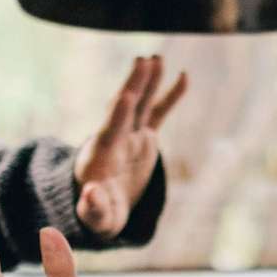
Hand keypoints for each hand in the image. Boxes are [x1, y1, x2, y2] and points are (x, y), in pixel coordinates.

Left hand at [72, 54, 186, 240]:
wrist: (102, 207)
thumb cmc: (98, 215)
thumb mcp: (95, 218)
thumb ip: (93, 207)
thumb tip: (92, 193)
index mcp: (99, 157)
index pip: (109, 132)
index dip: (118, 116)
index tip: (127, 96)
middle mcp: (113, 140)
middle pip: (124, 109)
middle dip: (133, 86)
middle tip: (142, 61)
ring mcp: (129, 136)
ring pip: (141, 104)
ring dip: (148, 81)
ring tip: (156, 58)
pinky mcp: (143, 138)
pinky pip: (157, 113)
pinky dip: (169, 95)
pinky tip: (184, 76)